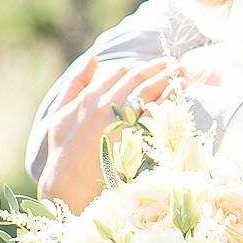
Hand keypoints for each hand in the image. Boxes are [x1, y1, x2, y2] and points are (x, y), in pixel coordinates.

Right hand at [40, 54, 171, 211]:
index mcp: (88, 98)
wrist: (68, 185)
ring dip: (168, 79)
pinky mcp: (133, 139)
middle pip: (138, 79)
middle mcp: (104, 106)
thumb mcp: (60, 113)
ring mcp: (119, 123)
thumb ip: (76, 83)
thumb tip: (93, 57)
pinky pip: (155, 113)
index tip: (151, 66)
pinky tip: (179, 94)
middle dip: (158, 68)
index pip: (120, 71)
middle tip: (174, 63)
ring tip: (182, 73)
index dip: (138, 66)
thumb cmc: (63, 150)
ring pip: (149, 92)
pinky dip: (168, 100)